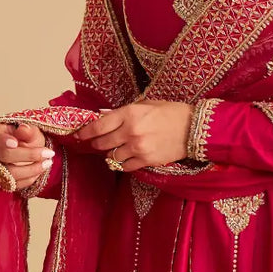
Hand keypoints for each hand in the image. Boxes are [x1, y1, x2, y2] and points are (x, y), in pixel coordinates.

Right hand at [0, 120, 55, 191]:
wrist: (30, 152)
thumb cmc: (28, 139)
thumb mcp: (32, 131)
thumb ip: (28, 130)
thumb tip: (23, 128)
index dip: (2, 140)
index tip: (15, 143)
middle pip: (4, 155)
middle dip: (29, 155)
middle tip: (48, 153)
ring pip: (9, 173)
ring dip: (31, 170)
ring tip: (48, 163)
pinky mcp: (2, 182)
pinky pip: (14, 185)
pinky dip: (30, 179)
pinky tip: (40, 170)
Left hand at [72, 101, 193, 171]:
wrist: (193, 128)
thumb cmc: (171, 113)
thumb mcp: (146, 104)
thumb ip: (124, 112)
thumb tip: (104, 117)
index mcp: (129, 113)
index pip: (98, 126)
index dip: (85, 132)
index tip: (79, 135)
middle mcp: (130, 131)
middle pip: (102, 143)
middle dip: (96, 144)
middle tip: (96, 143)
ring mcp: (137, 148)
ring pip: (112, 156)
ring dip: (111, 154)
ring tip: (115, 150)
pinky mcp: (146, 160)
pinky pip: (125, 166)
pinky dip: (123, 163)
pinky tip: (126, 157)